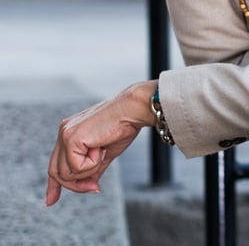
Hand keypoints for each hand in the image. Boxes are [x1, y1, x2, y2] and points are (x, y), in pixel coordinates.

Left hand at [46, 80, 157, 205]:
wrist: (133, 110)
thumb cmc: (124, 126)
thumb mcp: (105, 153)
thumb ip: (93, 169)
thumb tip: (90, 186)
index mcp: (70, 133)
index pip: (55, 163)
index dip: (53, 185)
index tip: (50, 201)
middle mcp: (64, 132)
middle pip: (56, 172)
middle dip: (75, 185)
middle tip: (95, 188)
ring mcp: (65, 135)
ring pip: (66, 173)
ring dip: (88, 171)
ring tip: (103, 153)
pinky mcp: (71, 138)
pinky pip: (76, 167)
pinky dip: (92, 164)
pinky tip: (101, 148)